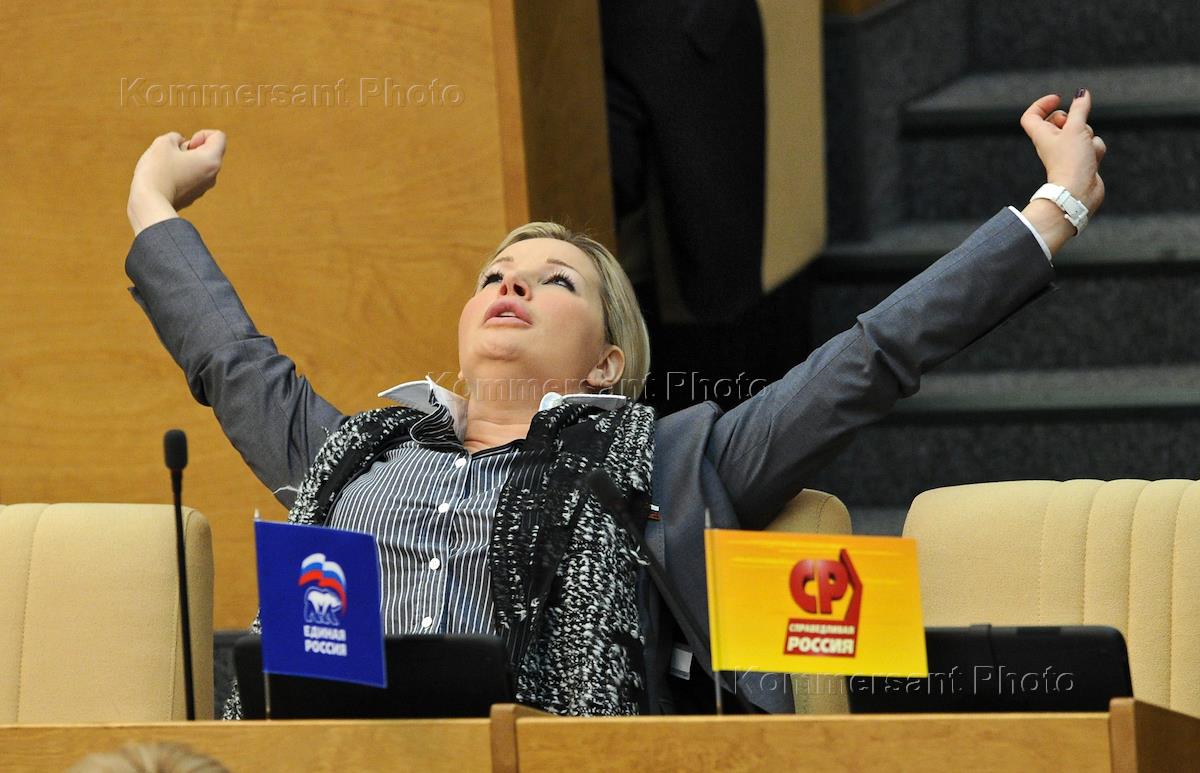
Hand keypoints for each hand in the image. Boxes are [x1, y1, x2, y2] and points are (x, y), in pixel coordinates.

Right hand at [127, 129, 225, 234]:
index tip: (187, 145)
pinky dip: (179, 173)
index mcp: (212, 160)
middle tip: (174, 156)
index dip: (201, 134)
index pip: (219, 137)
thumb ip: (175, 138)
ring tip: (167, 168)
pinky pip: (189, 177)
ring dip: (183, 160)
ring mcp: (203, 188)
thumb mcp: (163, 143)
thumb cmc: (157, 171)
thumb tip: (181, 145)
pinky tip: (165, 179)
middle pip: (207, 151)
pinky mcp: (192, 196)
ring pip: (197, 165)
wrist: (149, 204)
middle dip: (190, 148)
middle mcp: (213, 176)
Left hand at [1020, 91, 1105, 212]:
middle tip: (1076, 128)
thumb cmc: (1070, 163)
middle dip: (1075, 120)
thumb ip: (1080, 109)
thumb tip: (1082, 94)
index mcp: (1042, 135)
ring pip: (1082, 132)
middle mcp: (1051, 143)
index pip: (1031, 116)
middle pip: (1062, 120)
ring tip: (1084, 150)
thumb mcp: (1076, 129)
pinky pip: (1092, 145)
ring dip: (1089, 137)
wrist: (1079, 192)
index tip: (1058, 98)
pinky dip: (1095, 149)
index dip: (1042, 104)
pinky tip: (1092, 159)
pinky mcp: (1081, 160)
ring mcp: (1066, 152)